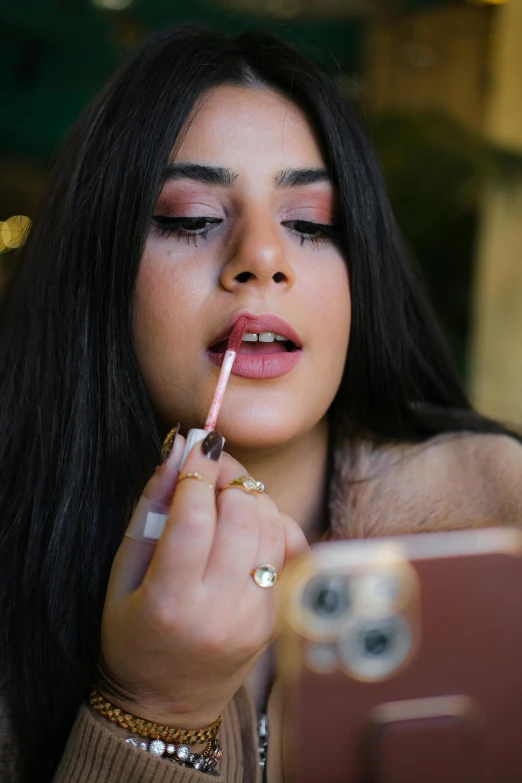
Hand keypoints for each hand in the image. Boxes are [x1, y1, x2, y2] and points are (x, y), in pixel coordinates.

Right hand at [100, 429, 308, 728]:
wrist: (168, 703)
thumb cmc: (132, 636)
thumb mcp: (122, 575)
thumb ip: (148, 510)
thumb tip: (175, 453)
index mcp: (170, 603)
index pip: (195, 519)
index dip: (198, 472)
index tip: (197, 445)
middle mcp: (220, 611)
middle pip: (242, 516)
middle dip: (229, 477)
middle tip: (212, 467)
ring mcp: (256, 616)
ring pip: (272, 526)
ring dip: (252, 496)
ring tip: (228, 495)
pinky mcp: (277, 617)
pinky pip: (292, 549)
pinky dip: (276, 522)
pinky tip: (252, 522)